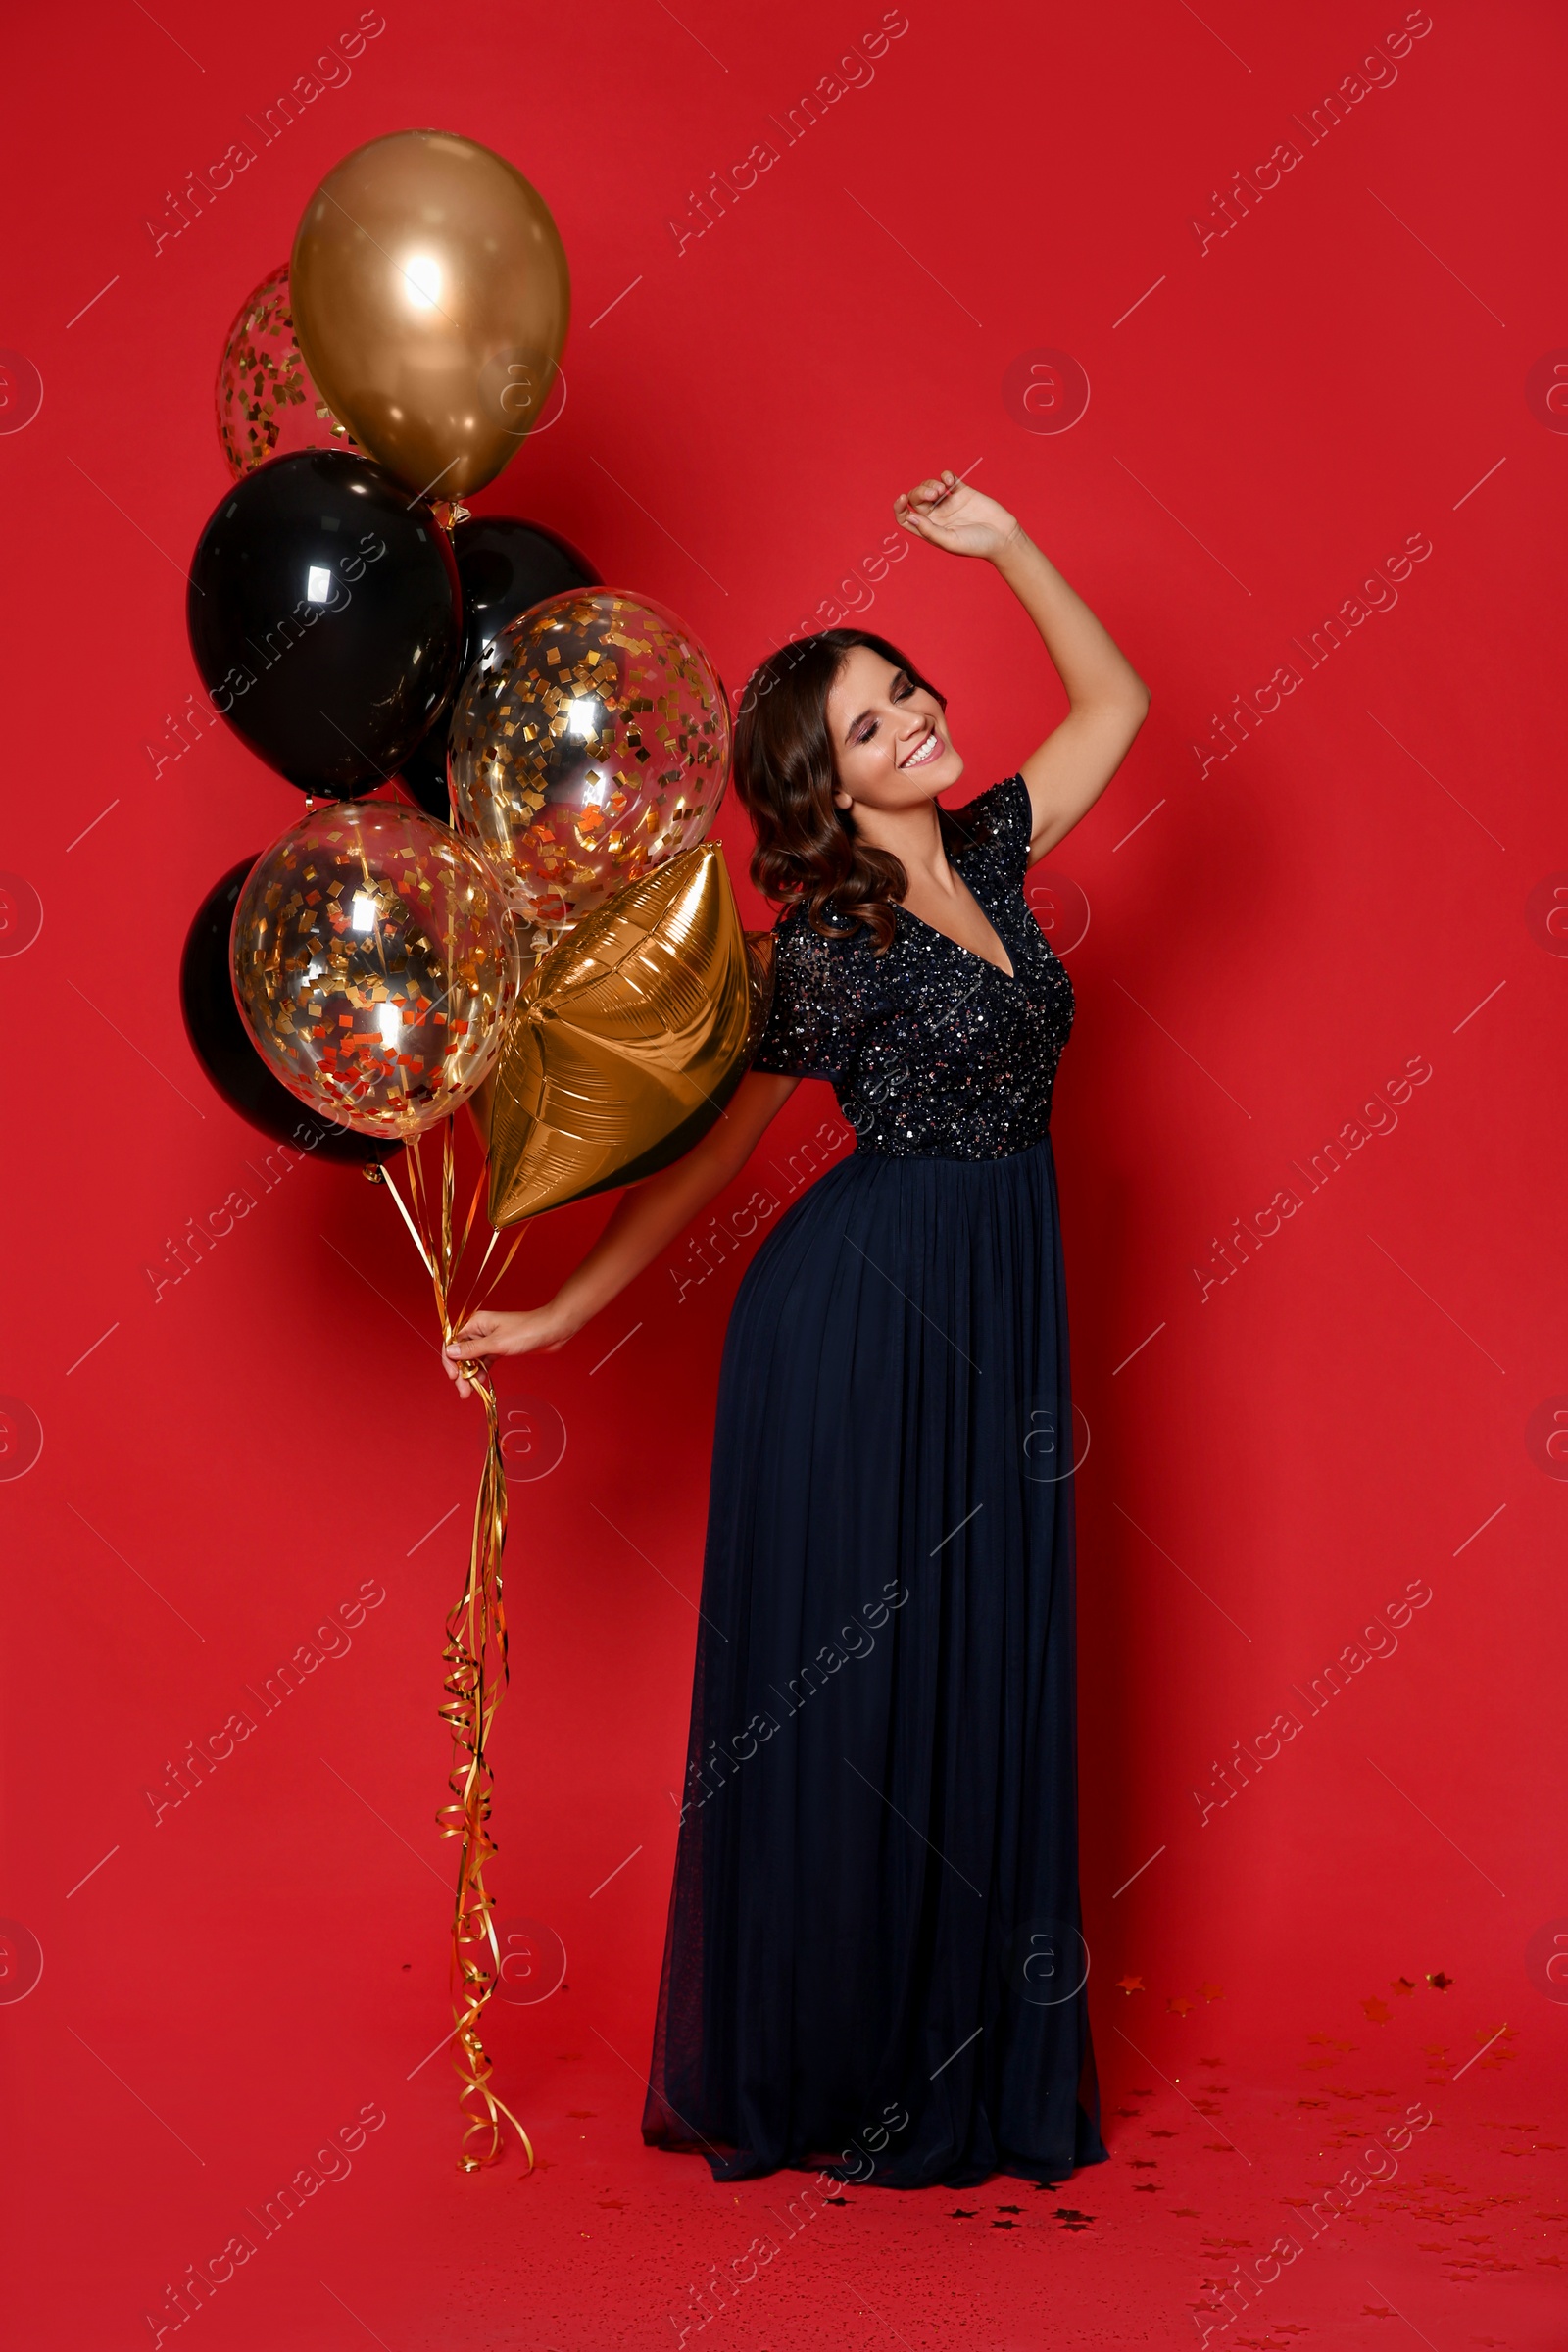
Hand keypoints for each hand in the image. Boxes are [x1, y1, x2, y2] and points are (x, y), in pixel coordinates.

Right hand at [442, 1305, 574, 1399]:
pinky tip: (481, 1383)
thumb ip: (472, 1350)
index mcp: (475, 1323)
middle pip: (461, 1353)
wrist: (552, 1331)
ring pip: (472, 1360)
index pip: (453, 1341)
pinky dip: (481, 1373)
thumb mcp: (497, 1343)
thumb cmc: (526, 1331)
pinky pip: (484, 1362)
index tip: (453, 1376)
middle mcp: (480, 1330)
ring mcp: (489, 1340)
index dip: (450, 1360)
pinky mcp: (499, 1349)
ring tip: (470, 1392)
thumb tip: (450, 1352)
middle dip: (460, 1372)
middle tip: (463, 1391)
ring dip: (470, 1375)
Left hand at [893, 472, 1019, 559]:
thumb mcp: (950, 541)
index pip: (905, 518)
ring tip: (942, 489)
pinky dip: (945, 475)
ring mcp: (949, 502)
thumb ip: (930, 530)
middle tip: (934, 494)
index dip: (899, 508)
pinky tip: (949, 480)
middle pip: (916, 499)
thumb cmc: (977, 545)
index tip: (901, 498)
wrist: (1003, 536)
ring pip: (929, 486)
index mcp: (929, 530)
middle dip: (920, 492)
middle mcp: (936, 516)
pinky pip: (948, 479)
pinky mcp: (962, 492)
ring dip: (931, 484)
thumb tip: (910, 517)